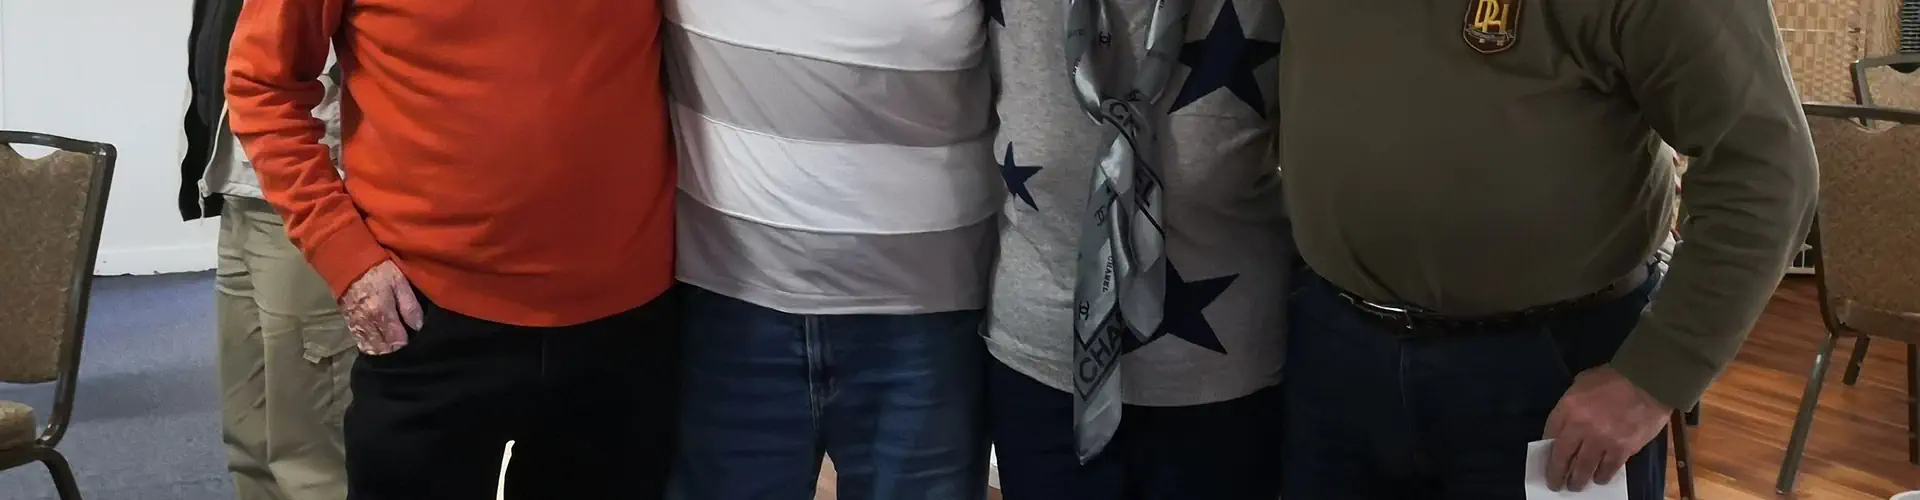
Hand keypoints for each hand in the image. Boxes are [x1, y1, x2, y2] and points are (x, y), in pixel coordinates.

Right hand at [341, 260, 424, 354]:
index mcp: (382, 313)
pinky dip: (369, 344)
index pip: (397, 340)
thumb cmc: (379, 270)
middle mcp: (367, 323)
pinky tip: (377, 340)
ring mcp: (355, 324)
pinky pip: (359, 341)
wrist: (348, 262)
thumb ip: (409, 306)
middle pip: (383, 348)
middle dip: (394, 347)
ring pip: (370, 348)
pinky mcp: (348, 322)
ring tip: (391, 341)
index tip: (412, 335)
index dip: (406, 341)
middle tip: (402, 338)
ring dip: (382, 348)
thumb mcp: (400, 282)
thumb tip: (418, 327)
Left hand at [1543, 365, 1671, 490]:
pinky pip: (1608, 469)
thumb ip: (1571, 403)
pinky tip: (1599, 478)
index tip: (1548, 459)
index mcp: (1568, 408)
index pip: (1549, 435)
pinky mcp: (1623, 449)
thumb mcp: (1582, 382)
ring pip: (1584, 468)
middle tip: (1555, 484)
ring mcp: (1602, 440)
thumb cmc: (1615, 376)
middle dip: (1557, 474)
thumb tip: (1567, 424)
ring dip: (1578, 480)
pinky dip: (1602, 476)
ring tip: (1576, 486)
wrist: (1650, 380)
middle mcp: (1581, 427)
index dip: (1547, 450)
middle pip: (1562, 457)